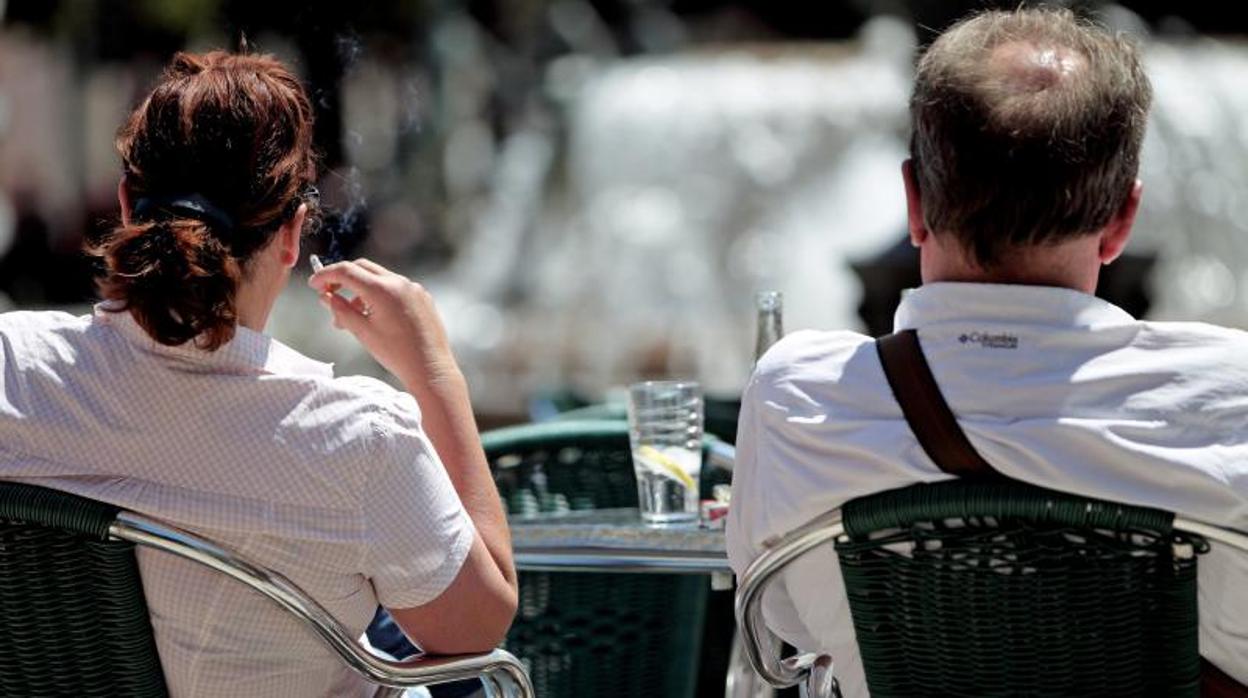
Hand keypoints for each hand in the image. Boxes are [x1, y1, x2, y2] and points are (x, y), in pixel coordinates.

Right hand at [308, 258, 458, 386]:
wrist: (430, 368)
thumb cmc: (396, 353)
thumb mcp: (362, 332)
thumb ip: (341, 310)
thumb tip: (326, 297)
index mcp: (382, 289)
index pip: (346, 271)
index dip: (325, 275)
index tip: (314, 285)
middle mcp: (399, 283)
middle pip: (362, 268)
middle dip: (342, 278)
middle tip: (328, 294)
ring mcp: (413, 288)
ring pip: (379, 278)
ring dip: (360, 290)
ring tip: (350, 316)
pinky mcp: (422, 297)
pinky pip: (395, 288)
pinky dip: (379, 295)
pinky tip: (373, 316)